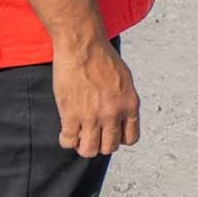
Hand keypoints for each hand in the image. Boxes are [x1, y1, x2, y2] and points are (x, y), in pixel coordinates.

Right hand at [53, 38, 140, 157]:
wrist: (83, 46)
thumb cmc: (103, 58)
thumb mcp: (125, 81)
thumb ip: (124, 102)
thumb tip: (120, 119)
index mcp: (130, 104)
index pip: (131, 139)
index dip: (119, 138)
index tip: (110, 132)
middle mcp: (114, 113)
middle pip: (109, 148)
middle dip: (100, 143)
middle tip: (92, 134)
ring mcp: (92, 116)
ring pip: (89, 150)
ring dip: (83, 146)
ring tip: (79, 135)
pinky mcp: (71, 115)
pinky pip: (68, 142)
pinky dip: (67, 139)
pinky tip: (67, 130)